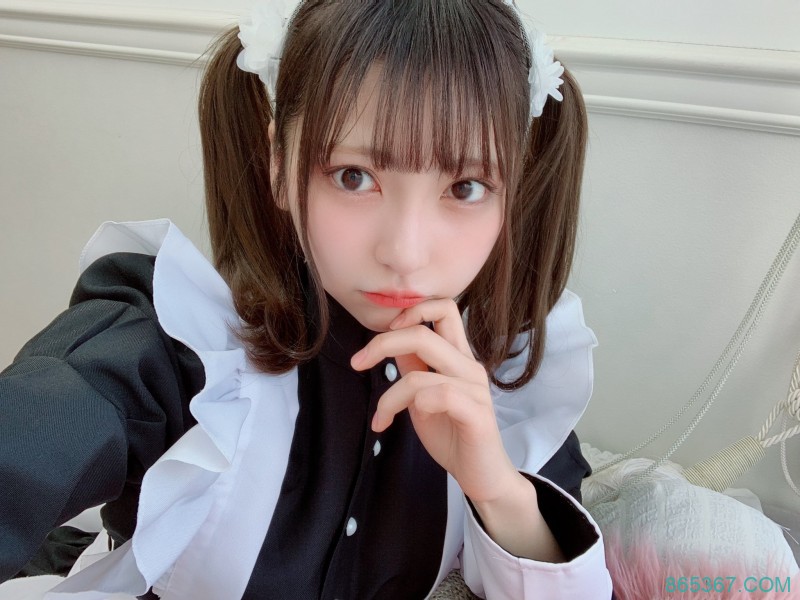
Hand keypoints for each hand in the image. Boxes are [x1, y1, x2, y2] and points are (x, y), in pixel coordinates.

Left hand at [350, 298, 518, 503]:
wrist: (481, 475)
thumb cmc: (453, 435)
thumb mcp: (423, 397)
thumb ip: (413, 369)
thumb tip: (391, 346)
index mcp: (458, 357)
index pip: (443, 308)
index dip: (412, 310)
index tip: (383, 332)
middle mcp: (469, 366)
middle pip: (423, 333)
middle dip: (381, 344)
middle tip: (357, 363)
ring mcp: (475, 388)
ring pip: (419, 375)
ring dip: (389, 397)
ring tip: (381, 418)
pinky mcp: (477, 413)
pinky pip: (439, 395)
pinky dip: (411, 406)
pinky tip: (397, 423)